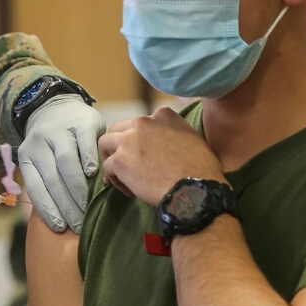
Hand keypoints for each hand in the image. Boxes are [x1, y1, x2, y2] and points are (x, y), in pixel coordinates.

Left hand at [18, 95, 106, 233]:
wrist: (56, 105)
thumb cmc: (51, 145)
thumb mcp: (40, 160)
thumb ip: (46, 183)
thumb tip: (59, 220)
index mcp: (27, 156)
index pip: (36, 187)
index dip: (47, 209)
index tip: (60, 227)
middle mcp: (40, 142)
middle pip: (52, 179)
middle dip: (66, 205)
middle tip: (78, 225)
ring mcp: (60, 130)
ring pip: (66, 163)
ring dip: (78, 189)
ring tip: (87, 208)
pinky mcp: (82, 122)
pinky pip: (85, 143)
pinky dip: (90, 160)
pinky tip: (95, 175)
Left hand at [98, 107, 224, 205]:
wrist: (194, 190)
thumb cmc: (200, 169)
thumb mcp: (191, 138)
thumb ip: (174, 132)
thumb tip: (165, 141)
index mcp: (163, 115)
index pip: (142, 123)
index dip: (141, 139)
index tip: (146, 154)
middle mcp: (143, 122)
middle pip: (119, 129)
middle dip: (120, 145)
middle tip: (128, 163)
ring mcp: (129, 140)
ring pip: (105, 143)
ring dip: (111, 158)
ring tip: (121, 175)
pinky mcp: (119, 160)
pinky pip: (108, 168)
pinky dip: (115, 180)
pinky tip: (129, 190)